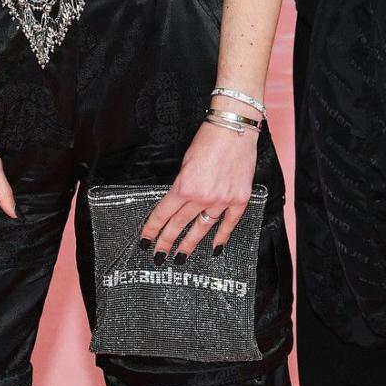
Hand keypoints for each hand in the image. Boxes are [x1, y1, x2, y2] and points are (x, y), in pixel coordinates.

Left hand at [141, 121, 259, 256]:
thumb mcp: (185, 162)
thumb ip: (182, 185)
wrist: (234, 128)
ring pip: (202, 228)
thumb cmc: (208, 140)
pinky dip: (222, 236)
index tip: (146, 240)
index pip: (163, 213)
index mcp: (184, 186)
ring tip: (181, 256)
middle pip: (179, 225)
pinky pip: (229, 223)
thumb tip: (177, 203)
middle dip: (167, 242)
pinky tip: (215, 248)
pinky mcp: (239, 199)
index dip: (152, 229)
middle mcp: (202, 197)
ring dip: (190, 244)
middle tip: (159, 255)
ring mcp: (222, 200)